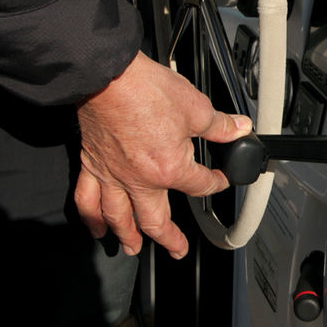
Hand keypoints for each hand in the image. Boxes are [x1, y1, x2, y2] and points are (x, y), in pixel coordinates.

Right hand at [75, 51, 252, 258]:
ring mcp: (112, 175)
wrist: (106, 76)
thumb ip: (219, 125)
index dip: (217, 184)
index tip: (221, 181)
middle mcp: (140, 179)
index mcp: (170, 168)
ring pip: (119, 217)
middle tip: (177, 250)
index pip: (201, 185)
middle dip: (169, 239)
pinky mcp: (91, 164)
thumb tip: (239, 129)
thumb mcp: (196, 107)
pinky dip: (90, 216)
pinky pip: (87, 199)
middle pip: (156, 220)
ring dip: (127, 236)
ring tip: (133, 248)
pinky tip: (95, 226)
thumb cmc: (146, 90)